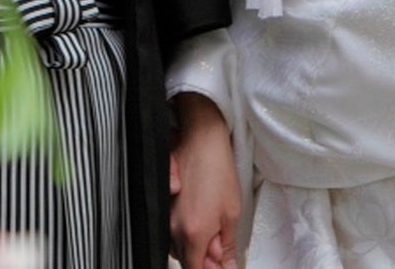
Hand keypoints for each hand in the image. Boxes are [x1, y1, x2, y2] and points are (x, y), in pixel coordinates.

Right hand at [169, 91, 240, 268]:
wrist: (201, 138)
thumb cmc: (218, 170)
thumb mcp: (232, 212)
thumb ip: (227, 247)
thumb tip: (227, 267)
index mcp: (193, 235)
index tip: (219, 263)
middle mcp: (174, 229)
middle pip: (185, 258)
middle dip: (202, 255)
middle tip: (220, 238)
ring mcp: (165, 216)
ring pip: (177, 244)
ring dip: (193, 241)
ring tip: (210, 219)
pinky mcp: (162, 203)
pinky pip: (170, 228)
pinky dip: (184, 227)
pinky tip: (197, 211)